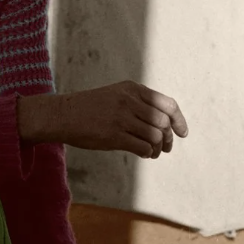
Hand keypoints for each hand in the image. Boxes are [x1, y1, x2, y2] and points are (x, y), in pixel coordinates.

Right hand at [55, 80, 188, 158]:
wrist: (62, 115)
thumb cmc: (89, 108)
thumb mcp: (116, 96)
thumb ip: (139, 103)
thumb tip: (166, 124)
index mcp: (132, 89)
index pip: (167, 104)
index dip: (179, 120)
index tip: (182, 133)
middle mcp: (129, 101)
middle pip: (163, 122)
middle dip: (169, 137)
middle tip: (166, 147)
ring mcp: (121, 118)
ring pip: (155, 136)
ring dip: (158, 148)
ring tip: (153, 152)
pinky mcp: (114, 135)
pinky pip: (143, 147)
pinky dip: (148, 153)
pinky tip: (144, 154)